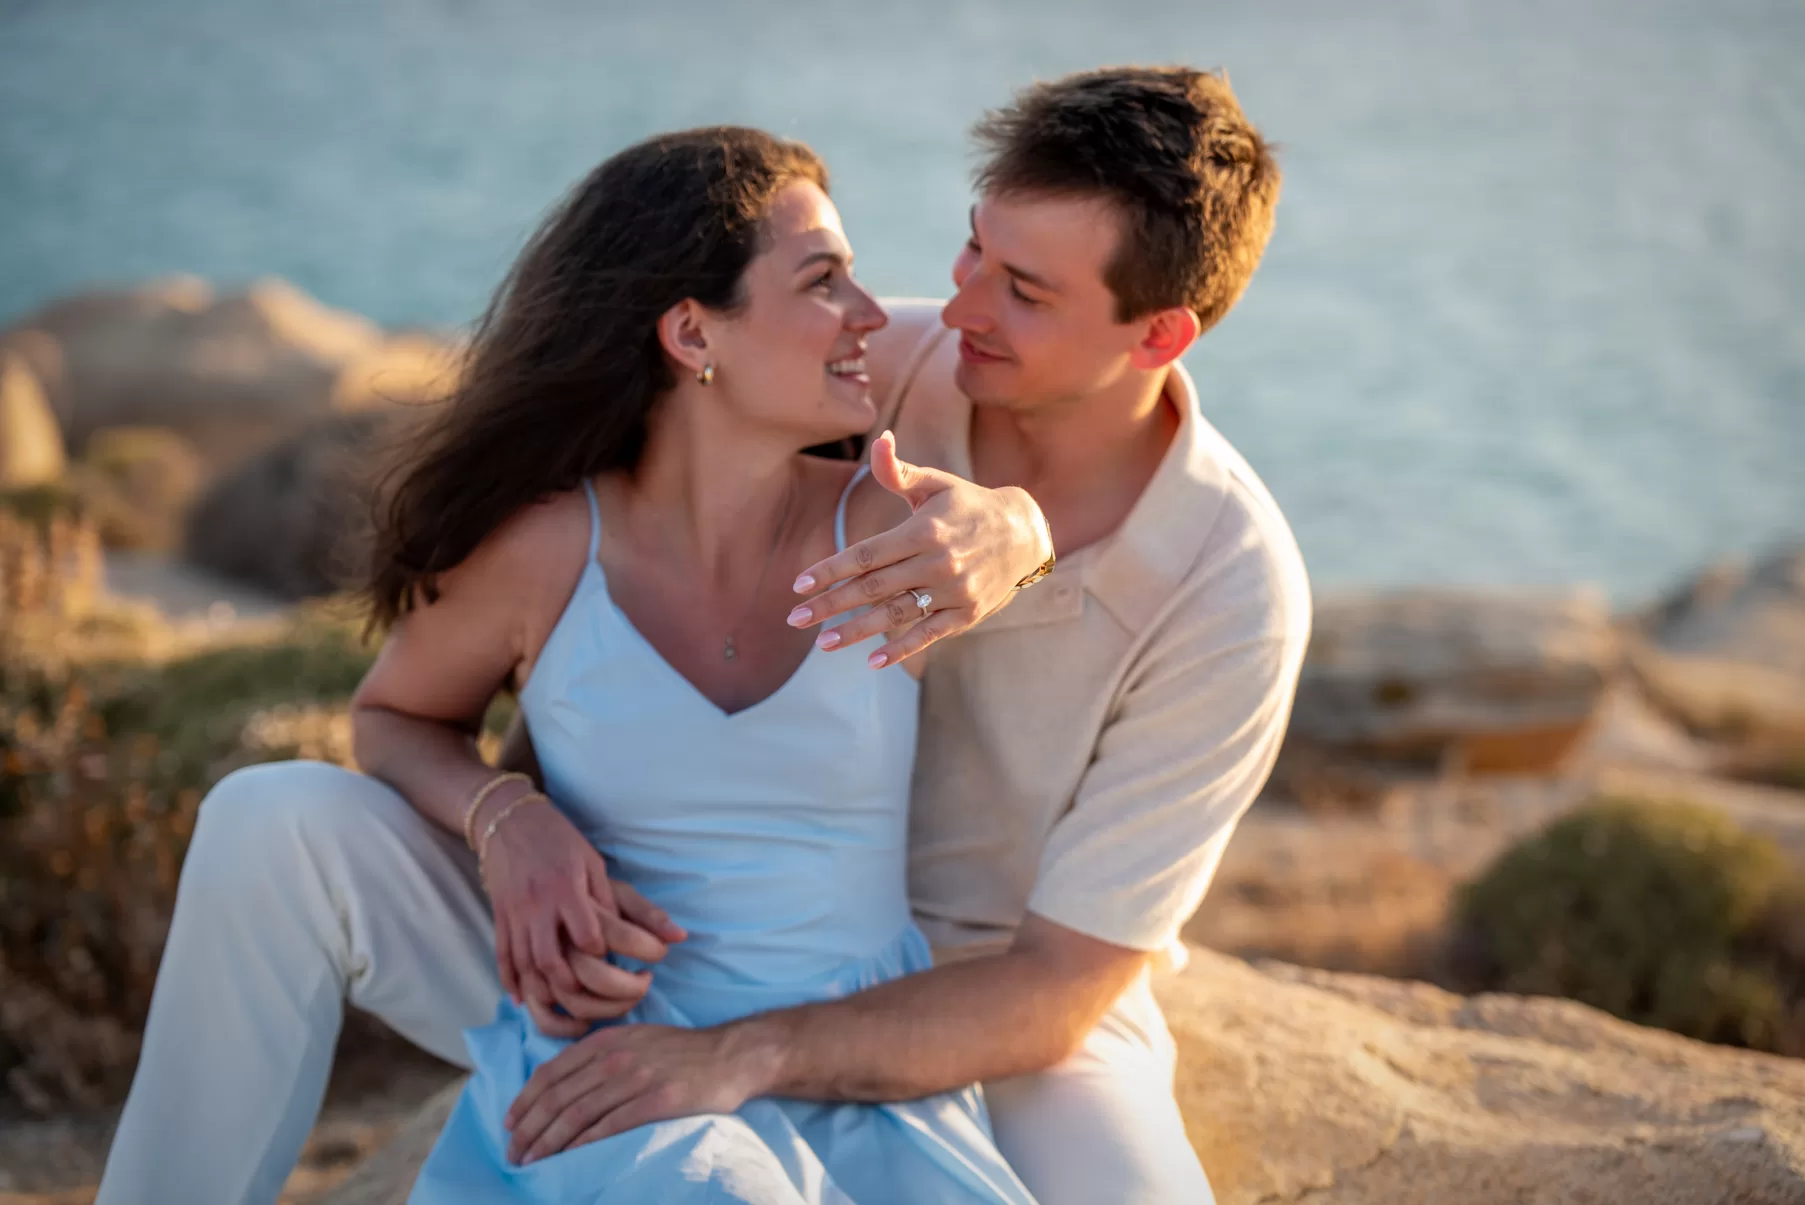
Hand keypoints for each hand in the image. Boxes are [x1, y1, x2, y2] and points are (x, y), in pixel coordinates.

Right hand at [481, 795, 686, 1031]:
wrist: (509, 820)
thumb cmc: (561, 841)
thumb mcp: (597, 864)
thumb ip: (628, 903)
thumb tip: (676, 936)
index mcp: (567, 889)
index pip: (590, 934)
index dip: (609, 954)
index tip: (627, 961)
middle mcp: (539, 906)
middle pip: (553, 961)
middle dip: (578, 987)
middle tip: (603, 995)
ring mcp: (515, 916)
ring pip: (527, 967)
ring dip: (548, 993)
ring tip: (572, 1005)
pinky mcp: (500, 920)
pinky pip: (504, 959)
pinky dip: (514, 984)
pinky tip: (526, 1001)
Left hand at [502, 1023, 775, 1163]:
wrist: (731, 1055)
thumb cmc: (681, 1052)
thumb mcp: (635, 1039)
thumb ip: (600, 1055)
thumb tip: (561, 1083)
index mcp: (606, 1041)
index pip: (551, 1072)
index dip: (524, 1100)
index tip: (509, 1124)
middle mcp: (616, 1057)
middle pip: (557, 1098)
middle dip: (529, 1129)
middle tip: (513, 1153)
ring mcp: (636, 1078)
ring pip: (576, 1115)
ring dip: (548, 1144)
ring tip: (531, 1163)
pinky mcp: (657, 1101)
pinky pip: (609, 1128)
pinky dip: (582, 1146)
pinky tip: (568, 1161)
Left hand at [787, 431, 1052, 666]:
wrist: (1025, 532)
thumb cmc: (967, 505)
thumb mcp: (935, 483)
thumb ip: (898, 470)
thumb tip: (878, 439)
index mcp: (924, 530)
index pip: (866, 554)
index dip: (831, 570)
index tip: (799, 585)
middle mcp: (938, 563)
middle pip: (873, 588)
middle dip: (831, 605)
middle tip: (796, 619)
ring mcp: (953, 591)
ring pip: (896, 614)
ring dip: (857, 631)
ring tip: (823, 643)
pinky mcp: (967, 613)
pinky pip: (928, 634)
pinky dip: (901, 648)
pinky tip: (872, 661)